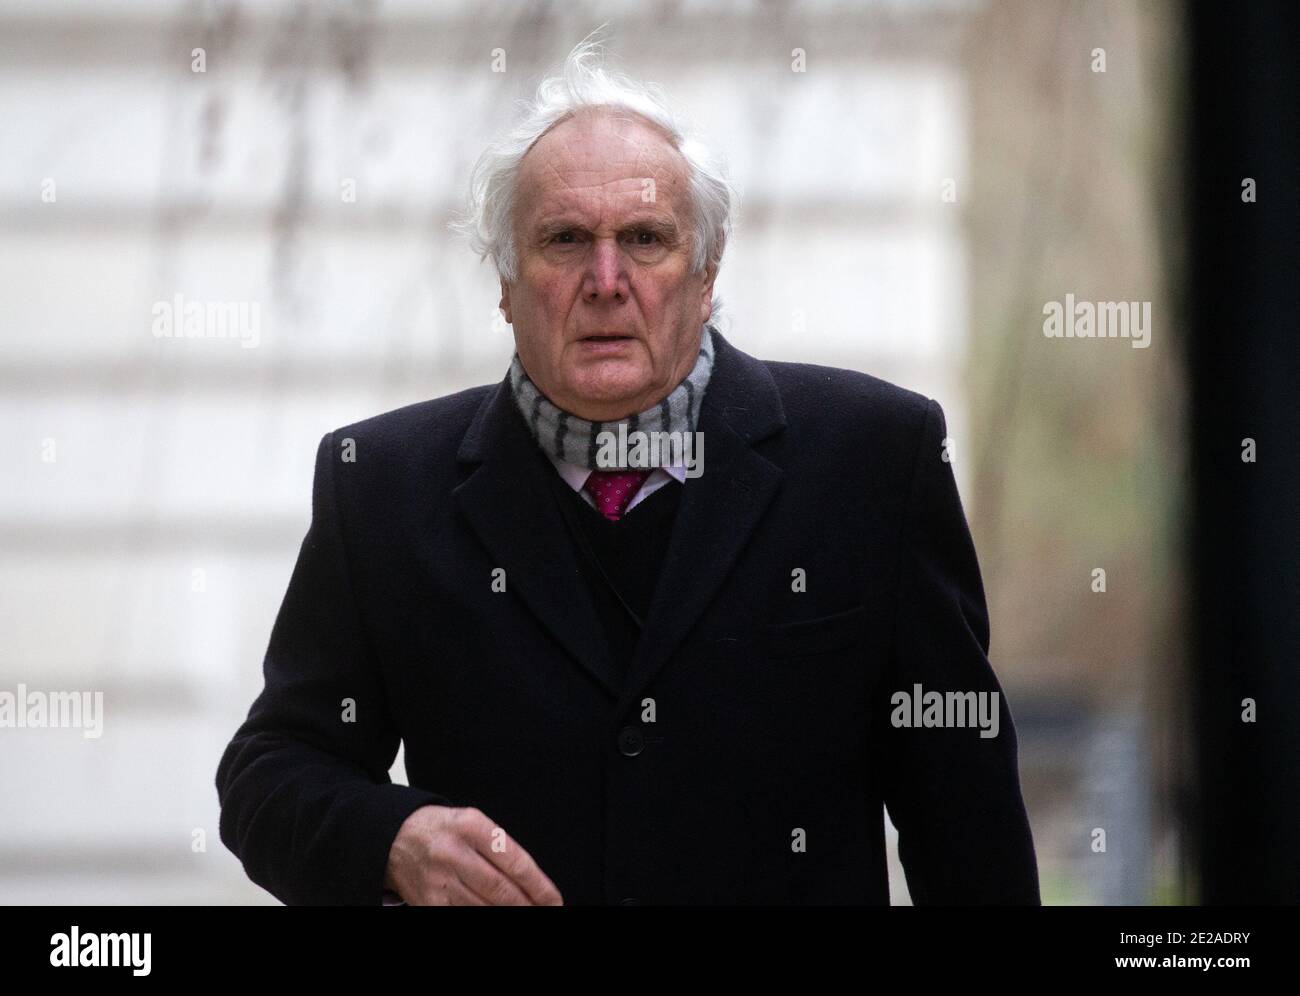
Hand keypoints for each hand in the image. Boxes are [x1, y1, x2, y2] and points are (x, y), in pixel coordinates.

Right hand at [384, 805, 563, 904]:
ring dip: (508, 914)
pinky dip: (482, 917)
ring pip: (483, 908)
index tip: (554, 900)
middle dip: (527, 906)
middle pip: (501, 890)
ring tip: (524, 912)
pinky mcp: (427, 902)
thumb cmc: (443, 829)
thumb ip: (500, 849)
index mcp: (471, 826)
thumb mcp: (473, 823)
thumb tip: (531, 884)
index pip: (514, 861)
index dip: (539, 886)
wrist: (394, 837)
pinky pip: (461, 915)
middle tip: (544, 911)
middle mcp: (453, 852)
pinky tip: (495, 914)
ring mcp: (438, 879)